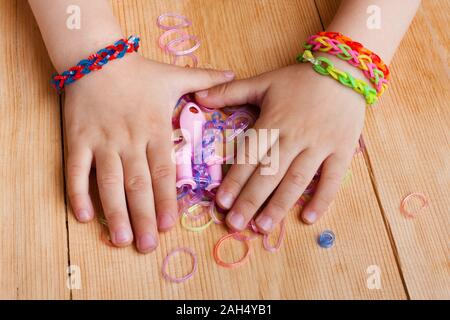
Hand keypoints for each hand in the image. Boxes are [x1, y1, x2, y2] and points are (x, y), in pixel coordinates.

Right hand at [64, 54, 234, 251]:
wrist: (96, 56)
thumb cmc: (139, 72)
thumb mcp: (175, 75)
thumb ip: (206, 80)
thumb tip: (235, 75)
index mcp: (155, 129)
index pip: (163, 171)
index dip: (167, 199)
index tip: (170, 225)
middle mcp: (130, 139)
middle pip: (138, 184)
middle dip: (144, 216)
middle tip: (147, 246)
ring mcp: (102, 141)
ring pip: (108, 182)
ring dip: (115, 212)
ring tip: (121, 240)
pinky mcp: (77, 139)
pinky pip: (75, 170)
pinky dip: (78, 193)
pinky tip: (85, 217)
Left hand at [195, 63, 364, 232]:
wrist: (344, 68)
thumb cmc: (300, 79)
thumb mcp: (263, 81)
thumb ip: (230, 91)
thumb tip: (199, 95)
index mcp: (273, 121)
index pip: (250, 155)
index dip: (235, 179)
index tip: (222, 202)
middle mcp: (295, 137)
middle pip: (270, 173)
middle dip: (251, 200)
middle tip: (235, 224)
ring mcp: (320, 145)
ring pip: (297, 179)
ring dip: (279, 204)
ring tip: (263, 226)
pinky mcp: (342, 150)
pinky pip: (333, 177)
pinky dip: (323, 198)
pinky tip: (308, 218)